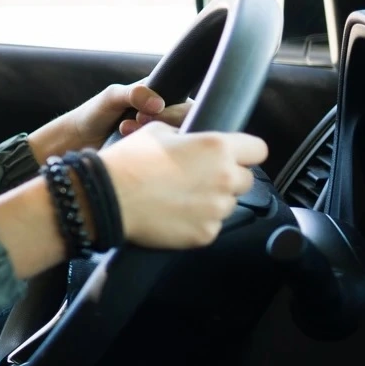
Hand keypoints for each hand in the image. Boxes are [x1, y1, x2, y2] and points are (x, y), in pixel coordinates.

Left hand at [30, 80, 191, 160]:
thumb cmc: (94, 114)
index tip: (147, 112)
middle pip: (186, 121)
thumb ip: (133, 94)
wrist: (77, 142)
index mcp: (161, 94)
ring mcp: (162, 136)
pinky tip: (127, 141)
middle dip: (161, 122)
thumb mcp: (112, 97)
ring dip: (153, 135)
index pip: (185, 103)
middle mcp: (166, 115)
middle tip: (137, 120)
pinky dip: (149, 150)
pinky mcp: (155, 155)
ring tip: (125, 128)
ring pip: (176, 139)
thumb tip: (158, 103)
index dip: (172, 110)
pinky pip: (165, 155)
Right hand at [100, 122, 268, 248]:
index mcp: (217, 147)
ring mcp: (216, 209)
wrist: (106, 198)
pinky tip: (174, 214)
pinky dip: (197, 222)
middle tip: (199, 178)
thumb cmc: (128, 163)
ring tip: (181, 198)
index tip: (235, 156)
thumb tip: (191, 141)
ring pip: (227, 204)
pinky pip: (210, 226)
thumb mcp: (157, 132)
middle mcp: (224, 178)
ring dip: (212, 201)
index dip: (245, 152)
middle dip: (227, 178)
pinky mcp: (205, 234)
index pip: (258, 149)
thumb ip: (185, 136)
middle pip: (246, 180)